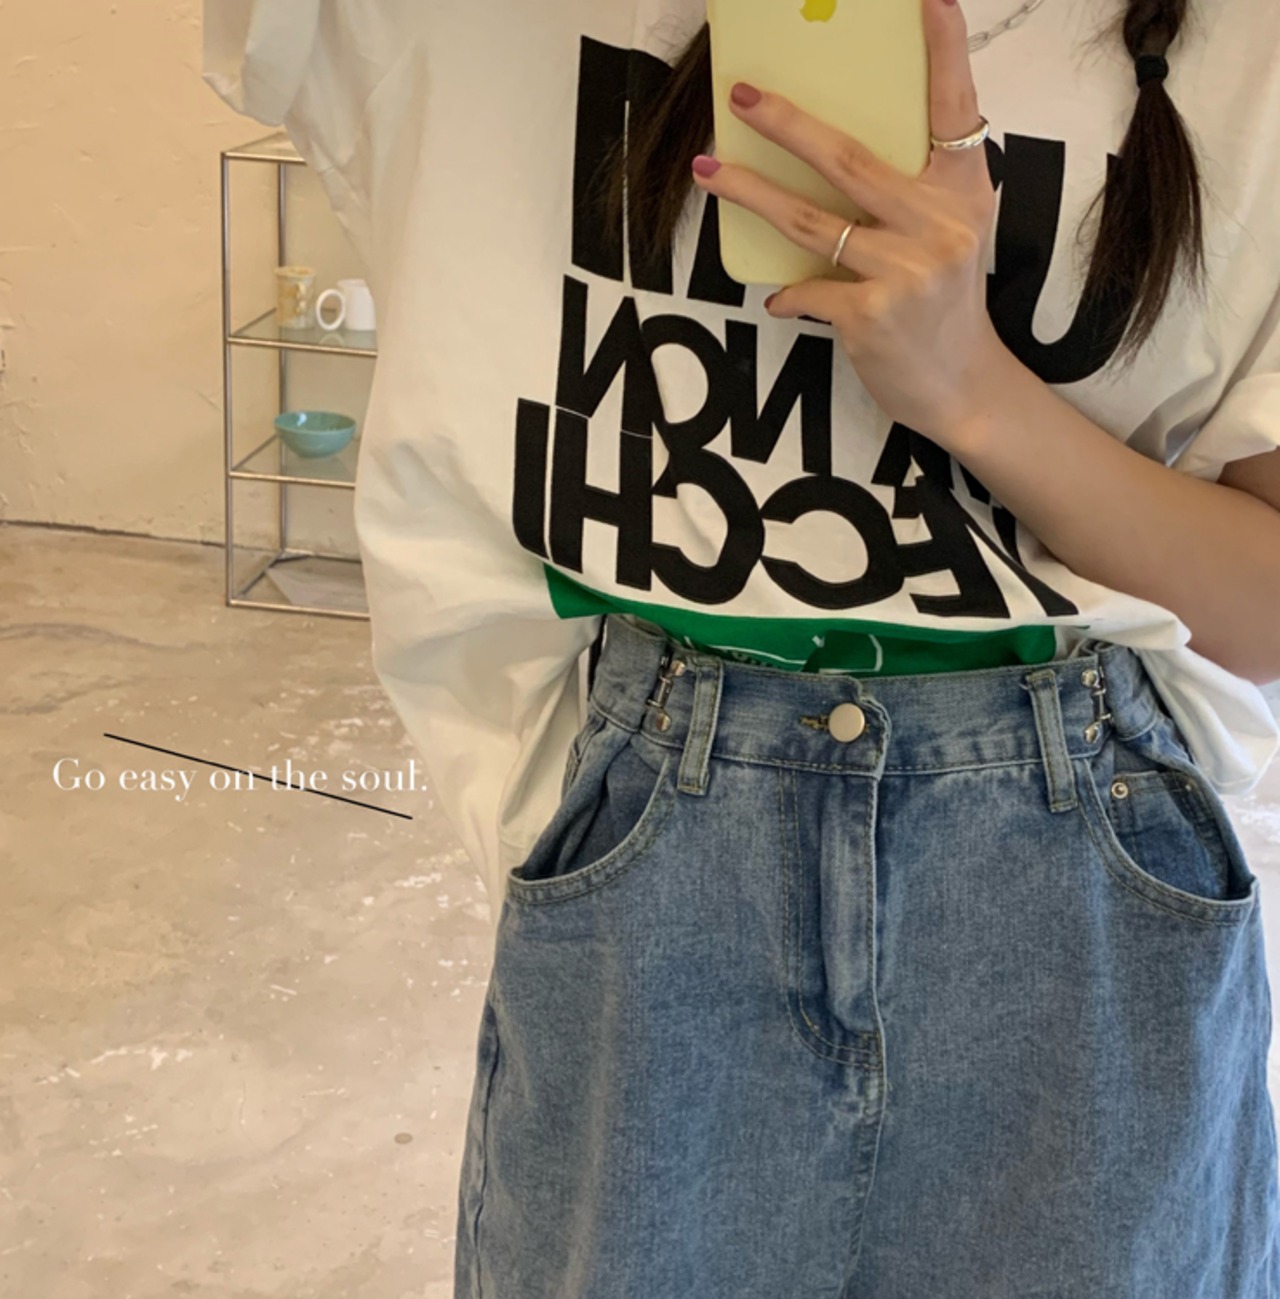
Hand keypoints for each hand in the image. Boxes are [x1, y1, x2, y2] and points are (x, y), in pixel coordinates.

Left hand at [691, 0, 1008, 447]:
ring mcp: (906, 270)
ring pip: (811, 220)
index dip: (943, 53)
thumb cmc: (945, 303)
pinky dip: (788, 294)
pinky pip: (808, 288)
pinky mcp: (872, 315)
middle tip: (742, 96)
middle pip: (850, 159)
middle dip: (787, 124)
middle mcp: (940, 224)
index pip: (956, 111)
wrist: (960, 386)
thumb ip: (914, 191)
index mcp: (964, 192)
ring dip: (751, 192)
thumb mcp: (949, 235)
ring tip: (709, 170)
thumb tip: (833, 154)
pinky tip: (779, 299)